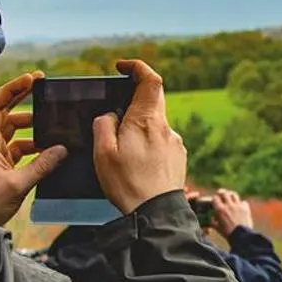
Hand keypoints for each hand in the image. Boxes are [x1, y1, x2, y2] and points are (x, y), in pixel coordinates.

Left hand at [0, 70, 66, 225]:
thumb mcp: (19, 184)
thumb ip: (42, 165)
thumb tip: (62, 149)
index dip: (12, 89)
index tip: (31, 80)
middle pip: (4, 111)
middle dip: (21, 97)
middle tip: (42, 86)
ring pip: (13, 129)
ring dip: (31, 125)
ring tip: (51, 123)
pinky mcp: (1, 164)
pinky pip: (18, 147)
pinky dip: (33, 145)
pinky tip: (48, 148)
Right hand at [93, 59, 186, 214]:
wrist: (156, 214)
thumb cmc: (127, 184)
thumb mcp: (102, 153)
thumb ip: (104, 125)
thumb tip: (111, 115)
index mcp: (146, 120)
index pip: (150, 80)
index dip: (137, 67)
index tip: (122, 67)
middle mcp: (165, 127)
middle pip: (152, 101)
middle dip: (133, 101)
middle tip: (115, 113)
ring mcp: (175, 143)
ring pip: (155, 124)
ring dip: (139, 128)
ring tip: (122, 151)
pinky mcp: (178, 158)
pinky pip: (161, 141)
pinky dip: (148, 144)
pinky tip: (137, 164)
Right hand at [211, 188, 253, 235]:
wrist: (242, 236)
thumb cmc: (228, 233)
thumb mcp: (218, 228)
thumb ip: (213, 222)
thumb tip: (209, 220)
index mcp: (220, 210)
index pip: (215, 198)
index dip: (215, 199)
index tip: (215, 201)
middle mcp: (229, 205)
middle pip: (224, 193)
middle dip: (222, 193)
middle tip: (221, 195)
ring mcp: (238, 206)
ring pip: (234, 194)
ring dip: (231, 195)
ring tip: (230, 198)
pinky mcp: (245, 208)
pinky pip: (243, 202)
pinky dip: (241, 203)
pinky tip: (240, 207)